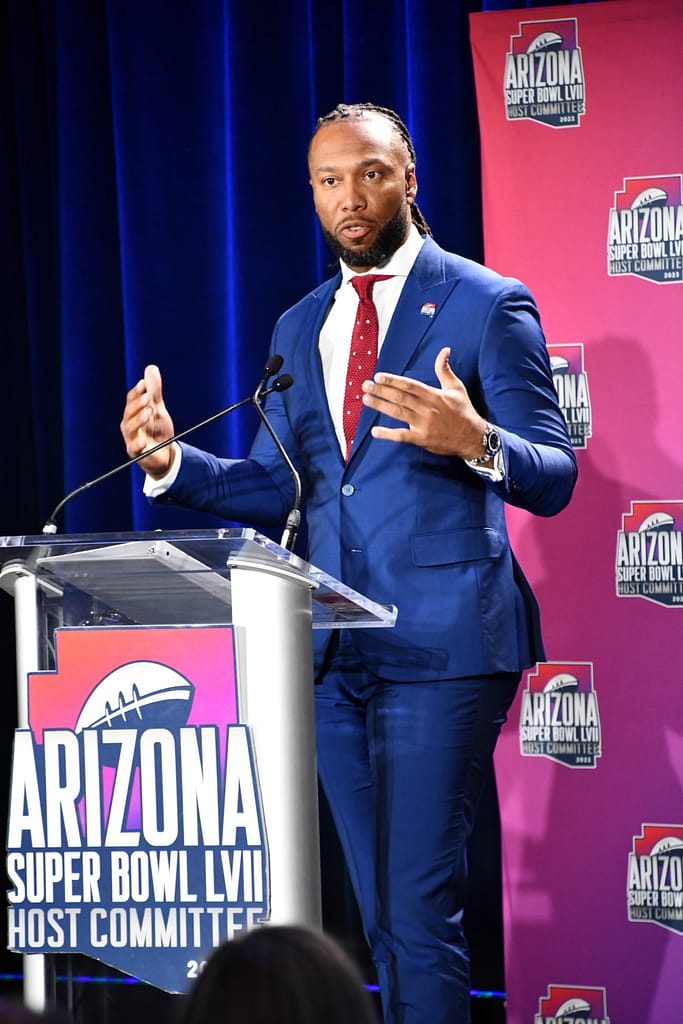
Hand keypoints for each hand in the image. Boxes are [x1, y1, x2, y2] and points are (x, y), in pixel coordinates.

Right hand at [120, 364, 175, 477]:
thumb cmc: (158, 431)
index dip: (137, 392)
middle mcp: (129, 425)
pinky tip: (142, 440)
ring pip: (130, 428)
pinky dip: (137, 444)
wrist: (164, 455)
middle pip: (129, 412)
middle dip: (138, 404)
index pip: (131, 400)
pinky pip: (134, 448)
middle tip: (149, 397)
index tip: (144, 384)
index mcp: (133, 413)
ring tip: (149, 412)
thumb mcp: (158, 409)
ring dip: (139, 419)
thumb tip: (150, 368)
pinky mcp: (136, 453)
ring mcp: (131, 439)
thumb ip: (154, 391)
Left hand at [361, 347, 486, 458]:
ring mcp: (424, 424)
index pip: (409, 385)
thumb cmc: (463, 411)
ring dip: (380, 406)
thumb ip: (445, 369)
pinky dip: (388, 434)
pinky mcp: (422, 439)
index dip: (393, 380)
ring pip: (398, 413)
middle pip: (400, 397)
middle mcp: (427, 409)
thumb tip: (444, 350)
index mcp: (434, 395)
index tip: (378, 376)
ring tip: (366, 400)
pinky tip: (375, 432)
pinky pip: (402, 436)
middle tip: (365, 385)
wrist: (472, 437)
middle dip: (381, 391)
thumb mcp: (456, 387)